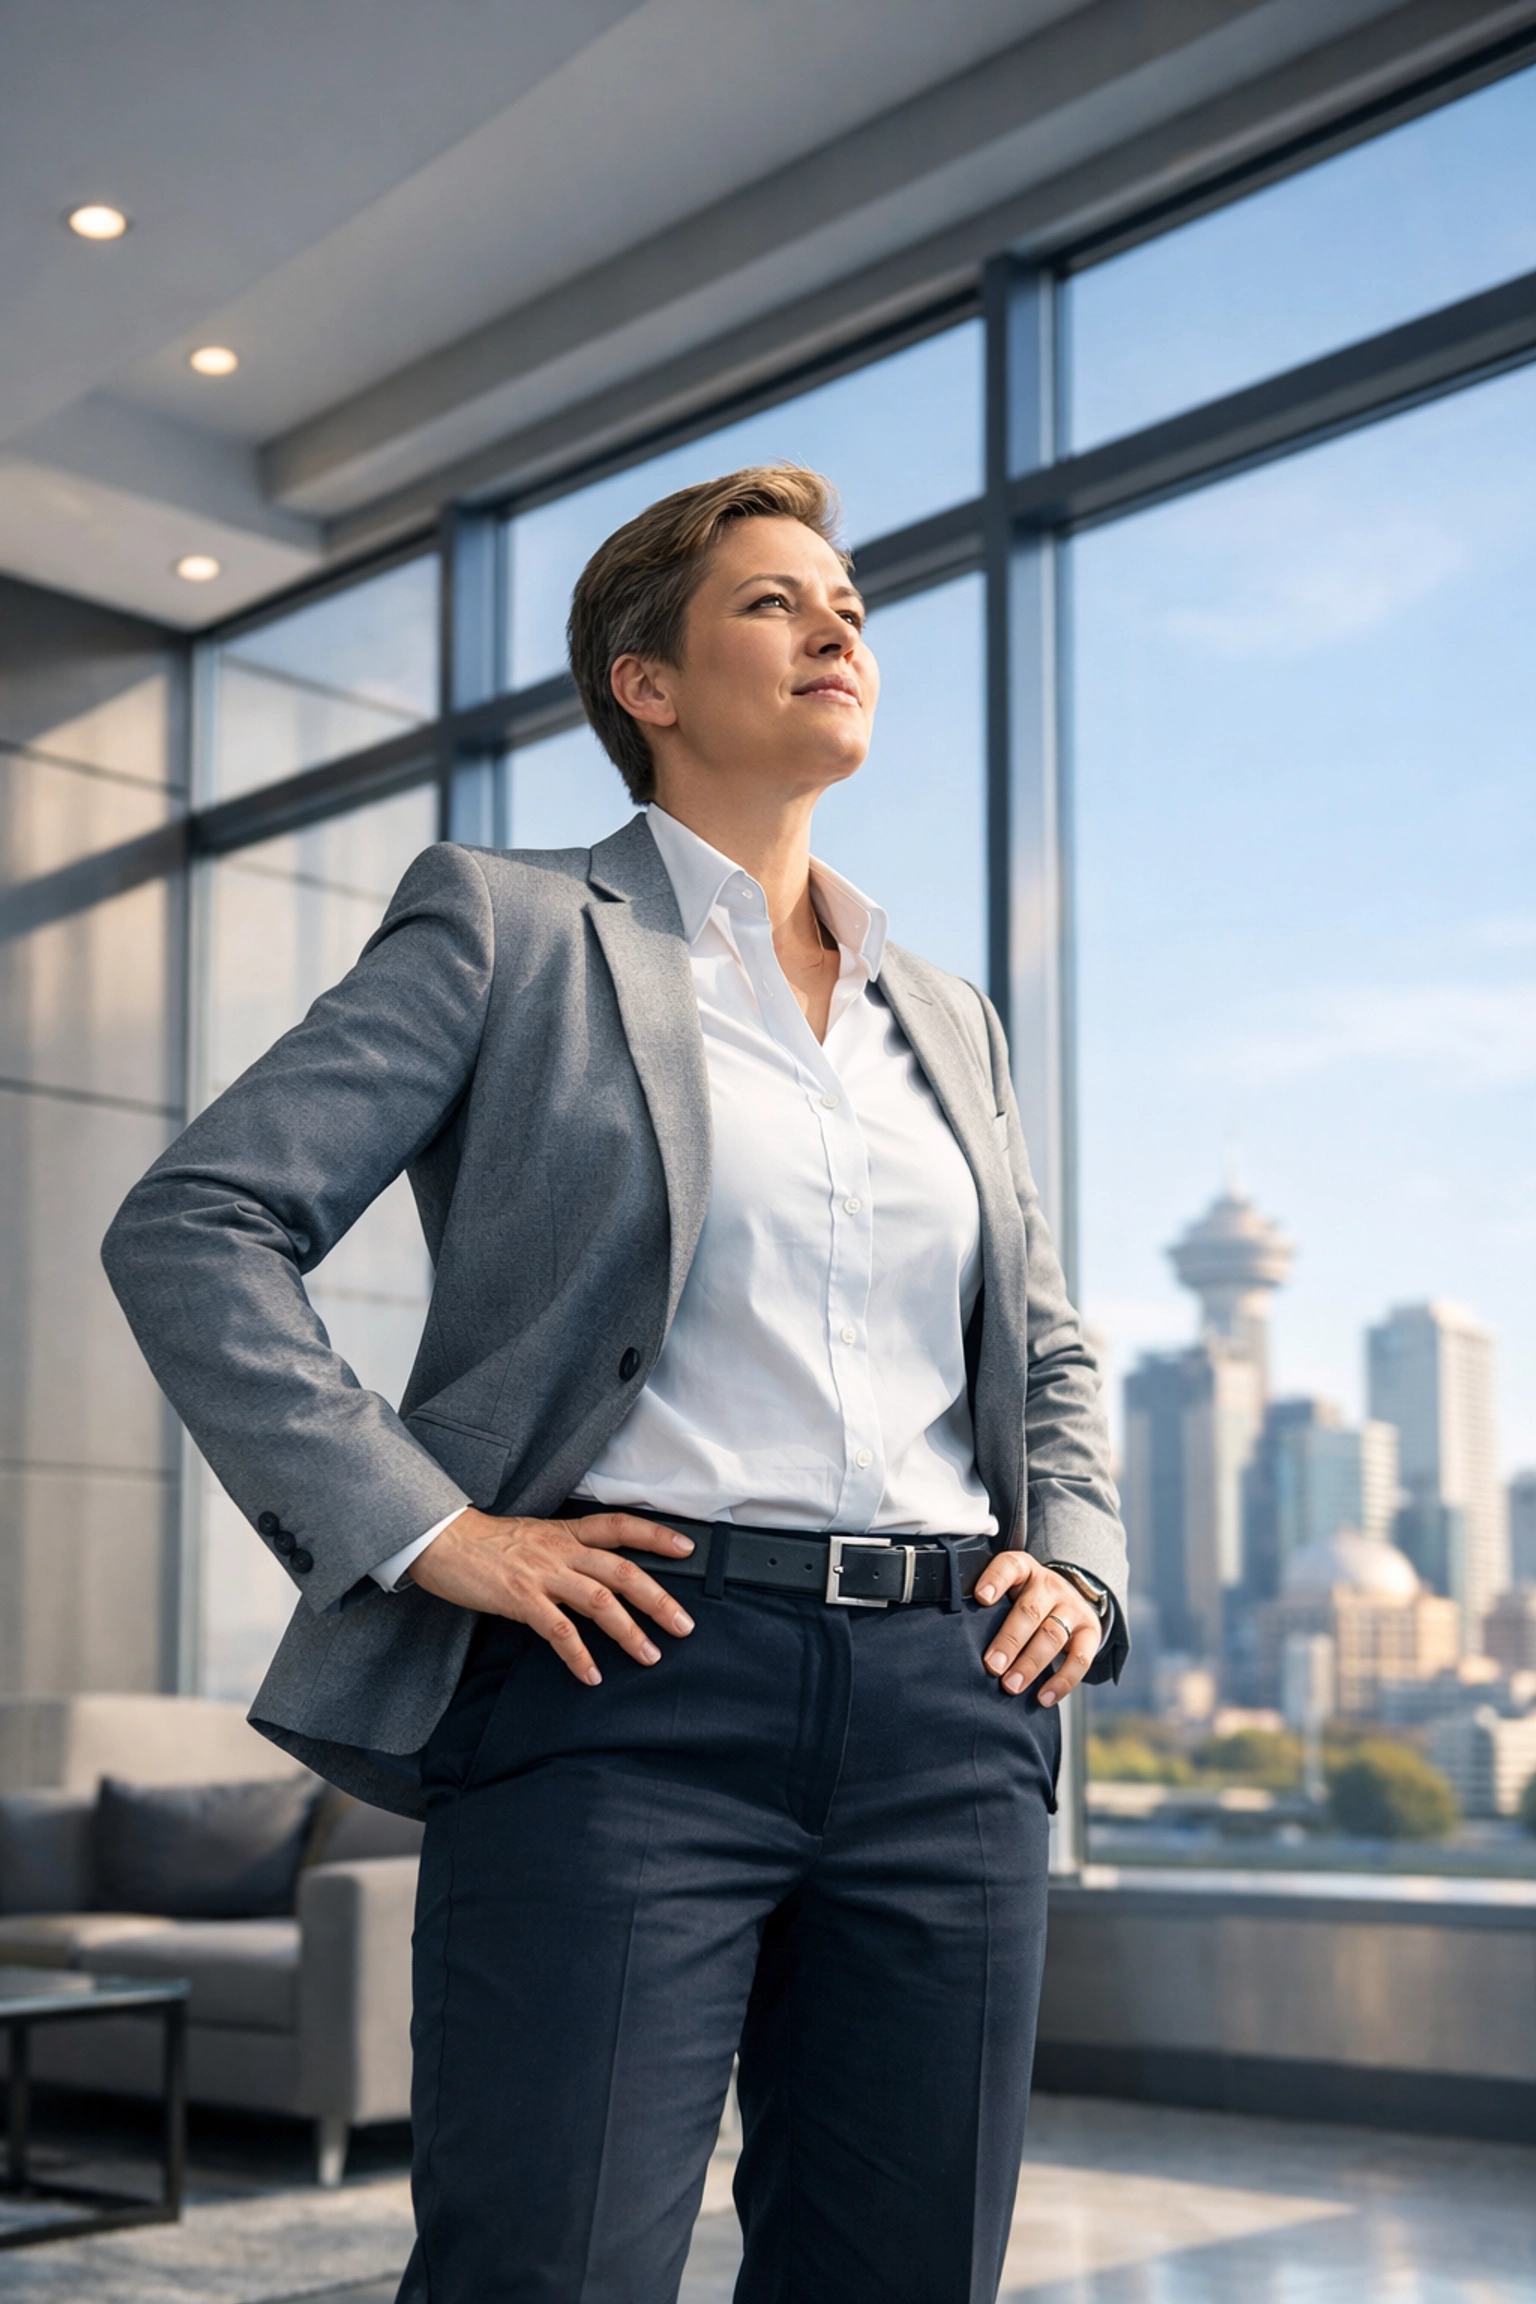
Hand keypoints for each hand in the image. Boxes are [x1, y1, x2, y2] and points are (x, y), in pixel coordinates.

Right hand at [406, 1509, 695, 1685]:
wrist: (442, 1541)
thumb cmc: (488, 1544)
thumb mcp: (536, 1537)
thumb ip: (567, 1551)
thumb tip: (598, 1573)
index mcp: (567, 1532)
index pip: (620, 1526)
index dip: (656, 1535)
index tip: (687, 1547)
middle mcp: (561, 1550)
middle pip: (622, 1570)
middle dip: (658, 1599)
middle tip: (684, 1625)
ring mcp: (542, 1574)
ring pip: (600, 1600)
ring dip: (629, 1631)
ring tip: (650, 1655)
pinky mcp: (520, 1599)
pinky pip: (559, 1631)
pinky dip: (579, 1655)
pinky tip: (592, 1675)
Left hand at [972, 1553, 1100, 1706]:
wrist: (1068, 1600)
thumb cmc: (1022, 1600)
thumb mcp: (1007, 1592)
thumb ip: (988, 1606)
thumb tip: (956, 1636)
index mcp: (1023, 1570)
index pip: (1009, 1566)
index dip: (995, 1580)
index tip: (981, 1598)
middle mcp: (1049, 1585)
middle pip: (1030, 1611)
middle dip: (1010, 1640)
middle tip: (992, 1666)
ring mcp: (1072, 1607)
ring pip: (1052, 1635)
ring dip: (1030, 1664)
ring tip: (1011, 1685)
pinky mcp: (1090, 1631)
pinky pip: (1080, 1659)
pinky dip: (1062, 1681)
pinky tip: (1043, 1697)